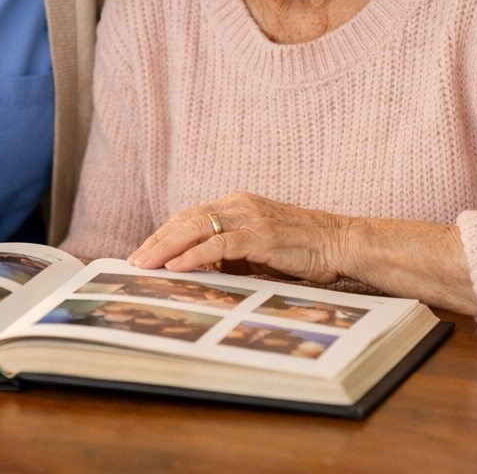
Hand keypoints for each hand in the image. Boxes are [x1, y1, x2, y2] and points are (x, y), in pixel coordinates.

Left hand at [127, 192, 346, 283]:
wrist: (342, 242)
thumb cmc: (302, 250)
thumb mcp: (258, 251)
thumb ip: (230, 255)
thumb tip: (198, 271)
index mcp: (236, 205)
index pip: (189, 217)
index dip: (163, 235)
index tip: (143, 253)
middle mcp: (238, 205)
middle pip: (185, 219)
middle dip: (156, 241)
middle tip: (133, 261)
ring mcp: (249, 217)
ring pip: (196, 228)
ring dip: (166, 248)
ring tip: (145, 265)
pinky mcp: (261, 234)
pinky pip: (220, 244)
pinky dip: (195, 255)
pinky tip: (177, 267)